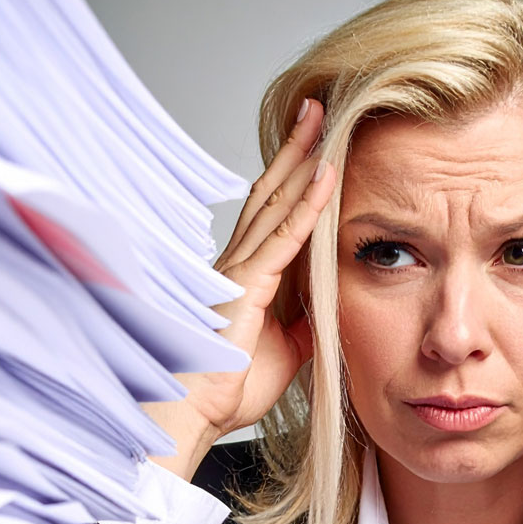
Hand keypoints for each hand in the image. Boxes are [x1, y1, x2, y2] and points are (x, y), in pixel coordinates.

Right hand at [144, 98, 336, 480]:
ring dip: (302, 160)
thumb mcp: (283, 351)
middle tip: (318, 110)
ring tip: (324, 121)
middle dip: (296, 151)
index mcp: (246, 276)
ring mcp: (240, 269)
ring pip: (275, 202)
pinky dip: (307, 205)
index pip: (273, 215)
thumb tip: (327, 313)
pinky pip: (284, 236)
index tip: (315, 146)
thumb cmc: (226, 387)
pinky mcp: (247, 284)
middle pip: (271, 193)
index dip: (294, 179)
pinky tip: (327, 176)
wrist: (195, 413)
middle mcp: (239, 262)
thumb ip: (302, 327)